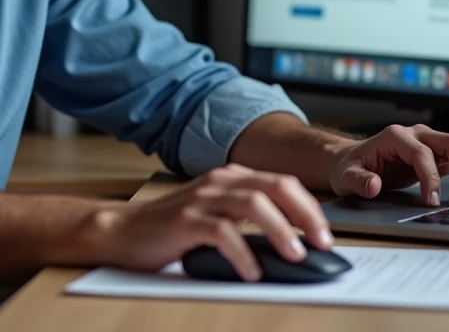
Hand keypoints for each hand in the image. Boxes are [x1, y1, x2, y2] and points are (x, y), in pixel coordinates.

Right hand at [92, 163, 334, 281]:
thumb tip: (294, 245)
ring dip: (280, 230)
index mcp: (232, 178)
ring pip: (253, 204)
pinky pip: (221, 232)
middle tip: (322, 242)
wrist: (122, 231)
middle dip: (305, 214)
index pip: (283, 183)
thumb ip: (249, 222)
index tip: (326, 234)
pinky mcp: (184, 220)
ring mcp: (202, 198)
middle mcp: (220, 182)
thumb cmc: (172, 229)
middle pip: (275, 187)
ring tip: (294, 255)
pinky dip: (242, 252)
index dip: (310, 207)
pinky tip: (252, 271)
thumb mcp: (217, 217)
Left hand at [329, 124, 448, 206]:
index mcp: (396, 136)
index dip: (430, 178)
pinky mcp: (438, 155)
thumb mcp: (346, 176)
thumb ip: (358, 181)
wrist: (351, 160)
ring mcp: (430, 142)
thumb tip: (373, 185)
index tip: (432, 202)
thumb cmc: (350, 167)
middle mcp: (417, 134)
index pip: (422, 153)